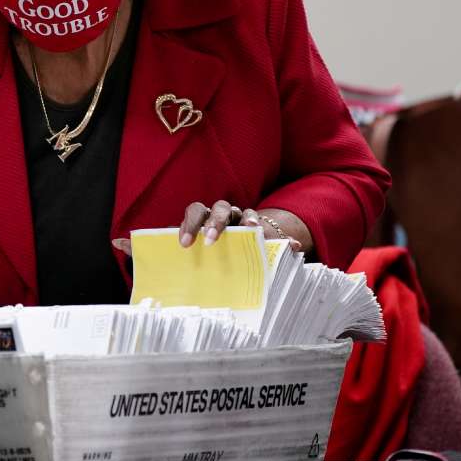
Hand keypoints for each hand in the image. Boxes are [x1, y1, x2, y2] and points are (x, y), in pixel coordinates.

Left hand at [109, 201, 308, 254]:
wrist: (234, 253)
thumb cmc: (200, 251)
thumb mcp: (175, 251)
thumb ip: (146, 247)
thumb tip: (116, 241)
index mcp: (201, 217)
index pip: (193, 211)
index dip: (188, 224)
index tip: (184, 244)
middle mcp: (223, 214)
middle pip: (220, 208)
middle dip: (216, 222)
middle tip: (210, 242)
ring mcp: (245, 221)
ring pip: (246, 214)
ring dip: (248, 222)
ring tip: (252, 232)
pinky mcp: (265, 234)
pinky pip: (274, 233)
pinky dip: (282, 239)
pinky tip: (289, 248)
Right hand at [177, 200, 304, 250]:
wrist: (230, 252)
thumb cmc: (245, 248)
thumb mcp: (260, 248)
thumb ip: (277, 245)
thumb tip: (296, 247)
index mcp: (242, 219)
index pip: (246, 213)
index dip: (249, 219)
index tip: (251, 229)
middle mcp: (222, 214)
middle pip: (219, 208)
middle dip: (216, 221)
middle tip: (210, 240)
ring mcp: (202, 219)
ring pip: (196, 210)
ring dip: (191, 224)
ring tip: (186, 242)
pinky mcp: (187, 228)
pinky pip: (177, 226)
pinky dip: (173, 231)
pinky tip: (164, 244)